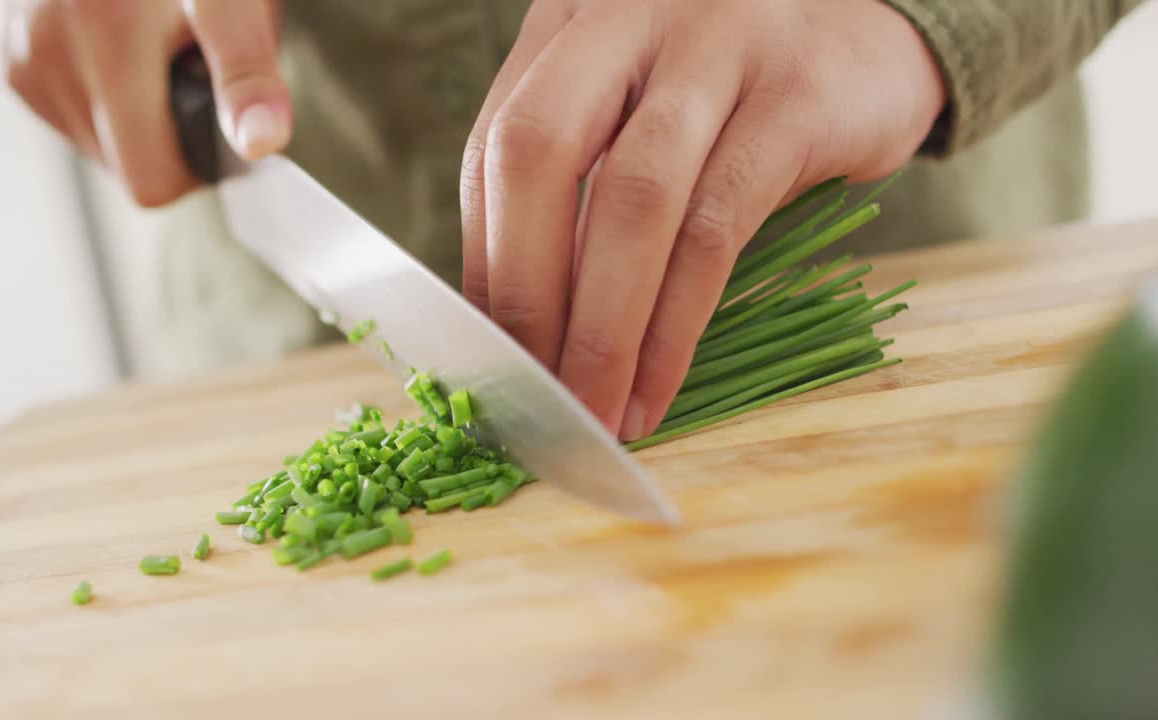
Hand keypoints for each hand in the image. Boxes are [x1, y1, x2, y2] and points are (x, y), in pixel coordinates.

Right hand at [0, 0, 290, 205]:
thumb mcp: (237, 2)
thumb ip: (247, 74)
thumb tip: (259, 141)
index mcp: (112, 29)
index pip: (153, 174)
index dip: (199, 170)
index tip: (225, 139)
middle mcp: (54, 43)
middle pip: (128, 169)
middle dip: (171, 138)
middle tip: (194, 76)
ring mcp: (25, 54)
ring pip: (100, 149)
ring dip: (136, 121)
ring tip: (152, 54)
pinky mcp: (11, 61)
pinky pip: (74, 122)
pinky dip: (105, 103)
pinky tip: (119, 52)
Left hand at [460, 0, 944, 440]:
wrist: (874, 33)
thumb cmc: (737, 93)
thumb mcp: (640, 111)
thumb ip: (580, 188)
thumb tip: (518, 326)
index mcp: (573, 24)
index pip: (495, 148)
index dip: (485, 262)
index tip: (491, 354)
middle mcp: (631, 17)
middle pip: (538, 154)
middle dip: (526, 291)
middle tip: (530, 391)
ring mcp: (717, 46)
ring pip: (633, 200)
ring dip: (602, 329)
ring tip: (594, 411)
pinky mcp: (796, 96)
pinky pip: (718, 229)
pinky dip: (675, 323)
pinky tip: (657, 384)